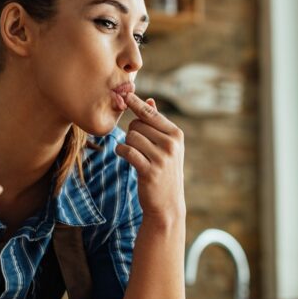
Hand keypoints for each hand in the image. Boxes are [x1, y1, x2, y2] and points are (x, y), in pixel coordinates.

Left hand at [115, 92, 185, 220]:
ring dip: (127, 144)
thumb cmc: (164, 171)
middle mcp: (171, 144)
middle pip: (137, 124)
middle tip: (137, 146)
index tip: (125, 94)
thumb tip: (149, 100)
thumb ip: (157, 124)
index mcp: (176, 134)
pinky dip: (121, 151)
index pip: (150, 113)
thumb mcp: (167, 147)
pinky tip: (122, 155)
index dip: (136, 104)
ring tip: (134, 154)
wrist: (167, 204)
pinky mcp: (149, 171)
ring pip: (131, 137)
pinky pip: (127, 151)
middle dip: (132, 132)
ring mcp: (162, 158)